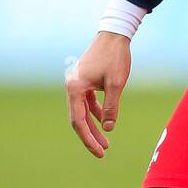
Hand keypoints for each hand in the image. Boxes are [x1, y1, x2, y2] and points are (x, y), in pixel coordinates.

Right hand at [66, 32, 130, 157]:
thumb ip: (111, 107)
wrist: (114, 34)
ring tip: (106, 142)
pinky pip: (87, 102)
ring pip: (82, 111)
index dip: (89, 138)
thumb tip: (109, 128)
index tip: (100, 152)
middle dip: (90, 136)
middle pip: (78, 118)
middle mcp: (71, 87)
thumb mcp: (116, 84)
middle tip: (102, 152)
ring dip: (93, 126)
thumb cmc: (115, 57)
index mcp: (75, 88)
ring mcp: (76, 83)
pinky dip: (95, 113)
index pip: (79, 121)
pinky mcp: (83, 81)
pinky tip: (105, 122)